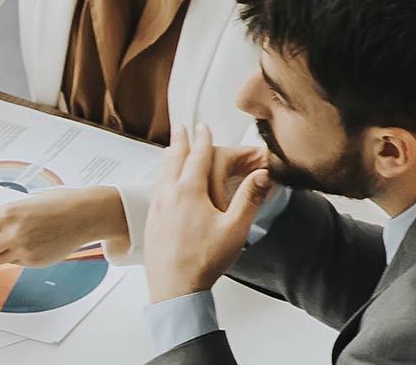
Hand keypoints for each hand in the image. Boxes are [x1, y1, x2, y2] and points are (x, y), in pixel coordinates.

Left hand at [0, 186, 124, 265]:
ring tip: (5, 241)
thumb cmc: (57, 203)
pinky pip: (16, 263)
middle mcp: (13, 234)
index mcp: (7, 214)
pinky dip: (15, 256)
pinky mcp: (35, 262)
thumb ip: (3, 219)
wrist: (84, 215)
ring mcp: (25, 250)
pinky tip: (26, 244)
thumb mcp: (23, 203)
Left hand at [139, 124, 274, 302]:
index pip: (198, 157)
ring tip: (171, 149)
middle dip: (180, 141)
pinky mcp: (151, 222)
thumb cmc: (204, 261)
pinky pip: (156, 189)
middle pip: (174, 159)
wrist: (174, 288)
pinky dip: (161, 177)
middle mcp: (169, 194)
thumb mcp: (235, 230)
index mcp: (189, 192)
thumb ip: (249, 198)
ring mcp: (156, 208)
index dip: (203, 139)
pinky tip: (163, 185)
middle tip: (181, 127)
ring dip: (169, 157)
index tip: (203, 126)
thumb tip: (264, 174)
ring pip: (162, 173)